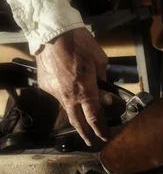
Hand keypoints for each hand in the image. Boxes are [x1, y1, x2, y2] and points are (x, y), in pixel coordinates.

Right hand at [37, 28, 109, 145]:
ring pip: (67, 109)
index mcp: (85, 90)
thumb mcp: (100, 61)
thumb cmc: (80, 43)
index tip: (104, 136)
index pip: (94, 117)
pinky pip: (58, 96)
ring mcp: (55, 92)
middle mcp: (69, 96)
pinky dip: (66, 97)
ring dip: (76, 116)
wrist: (52, 31)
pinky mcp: (46, 86)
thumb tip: (106, 96)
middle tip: (92, 142)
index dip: (100, 130)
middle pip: (78, 122)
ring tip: (82, 120)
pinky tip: (69, 92)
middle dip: (86, 134)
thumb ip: (103, 82)